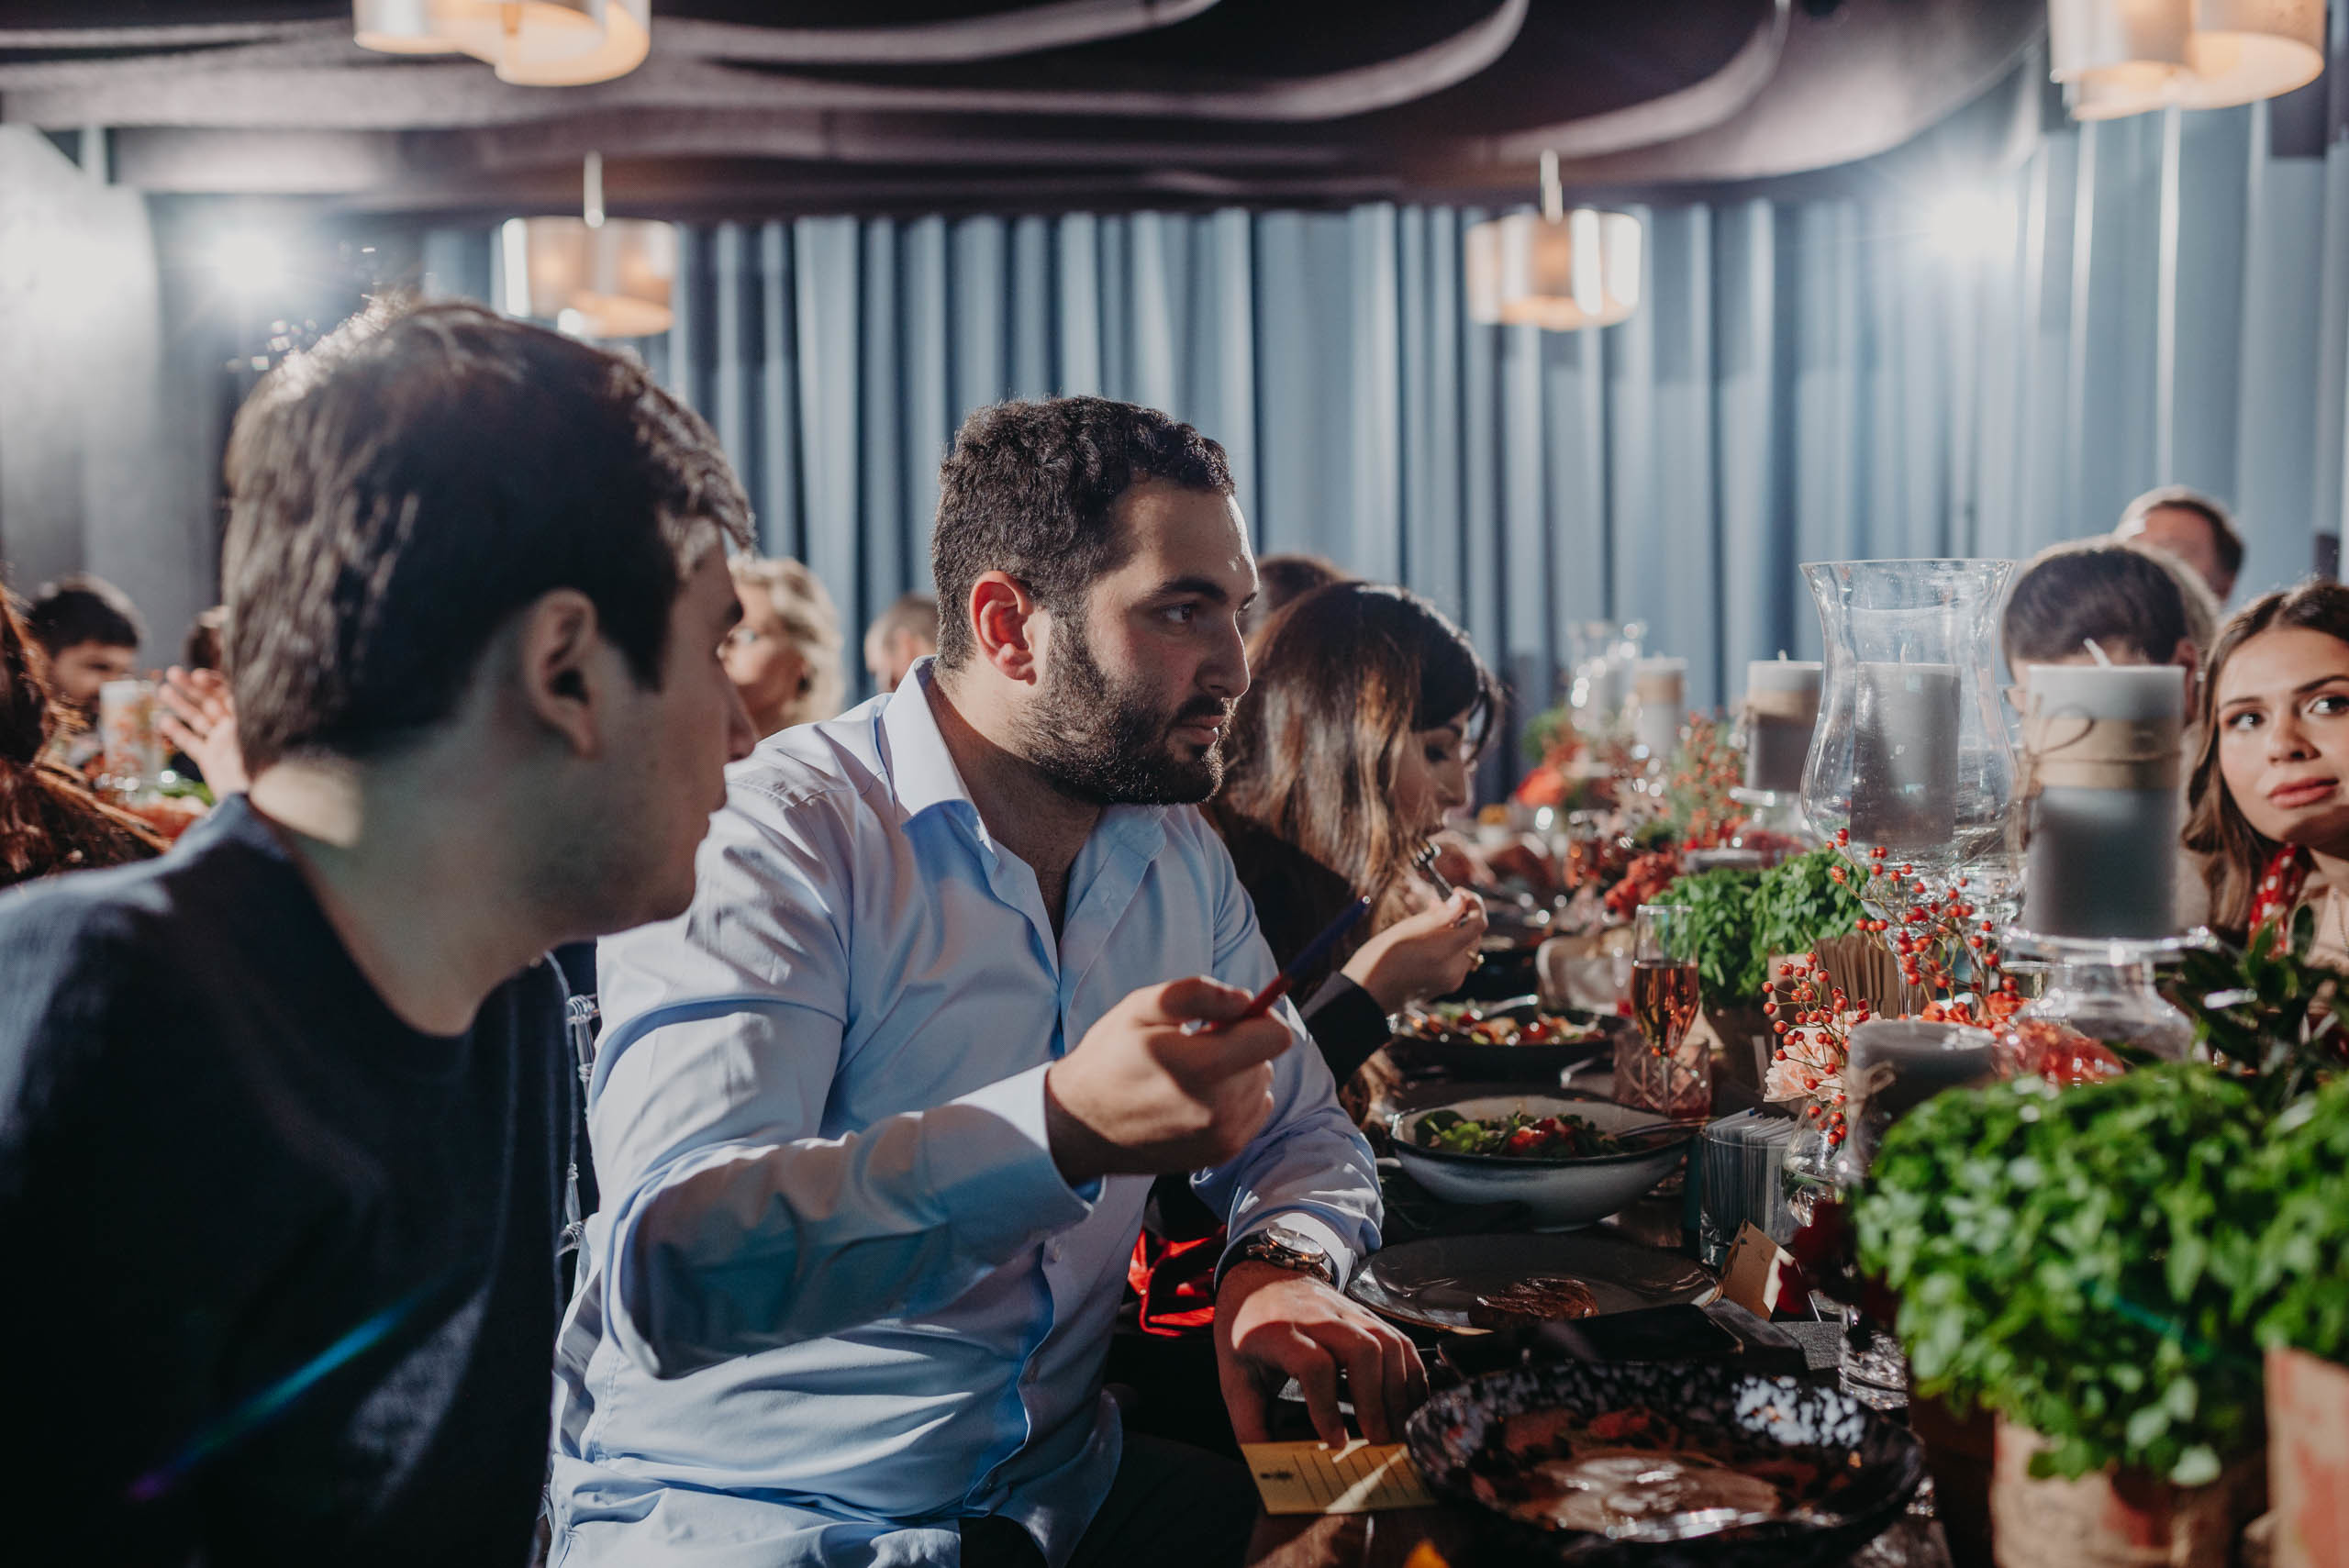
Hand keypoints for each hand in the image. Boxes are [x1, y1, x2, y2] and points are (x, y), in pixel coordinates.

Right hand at [157, 666, 247, 794]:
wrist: (254, 800)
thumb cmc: (259, 765)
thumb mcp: (250, 733)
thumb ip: (238, 712)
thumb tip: (229, 687)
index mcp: (250, 718)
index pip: (230, 693)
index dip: (214, 683)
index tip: (198, 675)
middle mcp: (236, 728)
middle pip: (211, 701)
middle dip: (192, 687)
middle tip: (172, 672)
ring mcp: (223, 743)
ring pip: (199, 719)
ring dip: (181, 704)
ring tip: (163, 689)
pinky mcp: (211, 760)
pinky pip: (192, 743)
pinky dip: (178, 732)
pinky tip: (163, 720)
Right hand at [1042, 978, 1293, 1184]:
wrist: (1083, 1125)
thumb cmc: (1110, 1058)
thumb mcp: (1140, 1008)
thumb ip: (1197, 993)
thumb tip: (1245, 999)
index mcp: (1201, 1068)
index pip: (1277, 1037)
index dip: (1260, 1016)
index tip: (1229, 1017)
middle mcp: (1219, 1110)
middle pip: (1267, 1059)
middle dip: (1240, 1044)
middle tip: (1194, 1046)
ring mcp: (1223, 1137)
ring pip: (1262, 1085)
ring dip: (1238, 1072)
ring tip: (1192, 1073)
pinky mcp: (1222, 1153)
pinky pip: (1254, 1110)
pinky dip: (1236, 1098)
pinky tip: (1198, 1096)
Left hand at [1216, 1260, 1426, 1446]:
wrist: (1259, 1277)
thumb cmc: (1246, 1329)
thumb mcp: (1234, 1374)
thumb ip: (1248, 1421)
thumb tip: (1267, 1466)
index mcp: (1278, 1331)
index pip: (1314, 1365)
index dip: (1327, 1407)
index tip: (1334, 1441)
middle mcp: (1317, 1316)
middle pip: (1363, 1349)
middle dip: (1376, 1400)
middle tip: (1377, 1440)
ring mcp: (1345, 1311)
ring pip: (1387, 1342)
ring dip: (1398, 1389)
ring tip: (1397, 1429)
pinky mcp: (1365, 1314)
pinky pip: (1399, 1339)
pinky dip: (1411, 1373)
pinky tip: (1409, 1404)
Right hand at [1340, 890, 1486, 1011]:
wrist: (1364, 994)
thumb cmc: (1378, 959)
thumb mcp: (1406, 929)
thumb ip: (1438, 915)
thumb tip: (1460, 901)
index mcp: (1445, 951)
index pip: (1478, 923)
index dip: (1473, 903)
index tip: (1457, 892)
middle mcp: (1454, 969)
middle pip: (1474, 936)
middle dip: (1462, 917)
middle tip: (1439, 902)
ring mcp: (1451, 981)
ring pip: (1466, 949)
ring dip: (1456, 931)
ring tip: (1431, 919)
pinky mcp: (1444, 988)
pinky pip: (1457, 962)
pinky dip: (1450, 947)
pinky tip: (1429, 939)